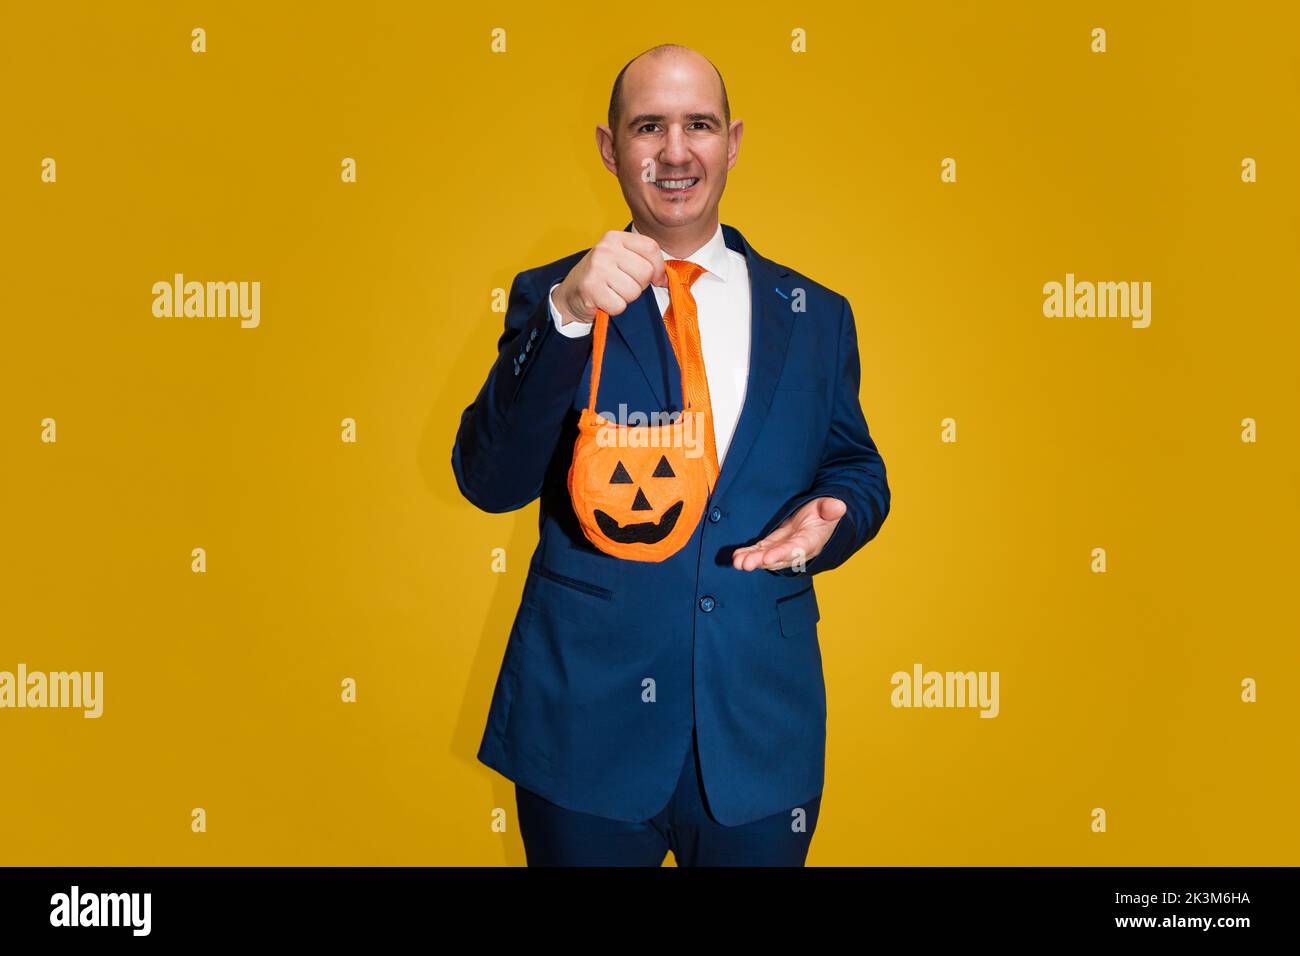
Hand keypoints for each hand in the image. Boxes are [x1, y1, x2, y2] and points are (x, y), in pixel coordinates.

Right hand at [554, 230, 667, 326]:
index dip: (659, 268)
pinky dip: (614, 308)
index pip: (651, 248)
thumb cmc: (601, 277)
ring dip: (626, 298)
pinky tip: (604, 301)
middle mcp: (606, 249)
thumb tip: (665, 279)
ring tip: (612, 292)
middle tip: (623, 286)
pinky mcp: (591, 288)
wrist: (570, 294)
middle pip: (645, 272)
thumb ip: (644, 261)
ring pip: (634, 291)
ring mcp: (597, 268)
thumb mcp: (620, 259)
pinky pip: (620, 305)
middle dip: (639, 285)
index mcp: (615, 237)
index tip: (655, 278)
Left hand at [731, 497, 846, 571]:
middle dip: (761, 561)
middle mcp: (796, 550)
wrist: (819, 520)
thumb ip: (830, 508)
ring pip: (766, 557)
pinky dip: (749, 554)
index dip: (782, 554)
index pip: (796, 549)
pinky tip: (737, 556)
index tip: (767, 557)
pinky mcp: (774, 545)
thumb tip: (839, 506)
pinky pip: (760, 551)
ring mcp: (783, 549)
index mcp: (810, 541)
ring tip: (738, 562)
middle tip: (745, 564)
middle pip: (778, 558)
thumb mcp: (828, 507)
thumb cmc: (823, 513)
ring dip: (752, 560)